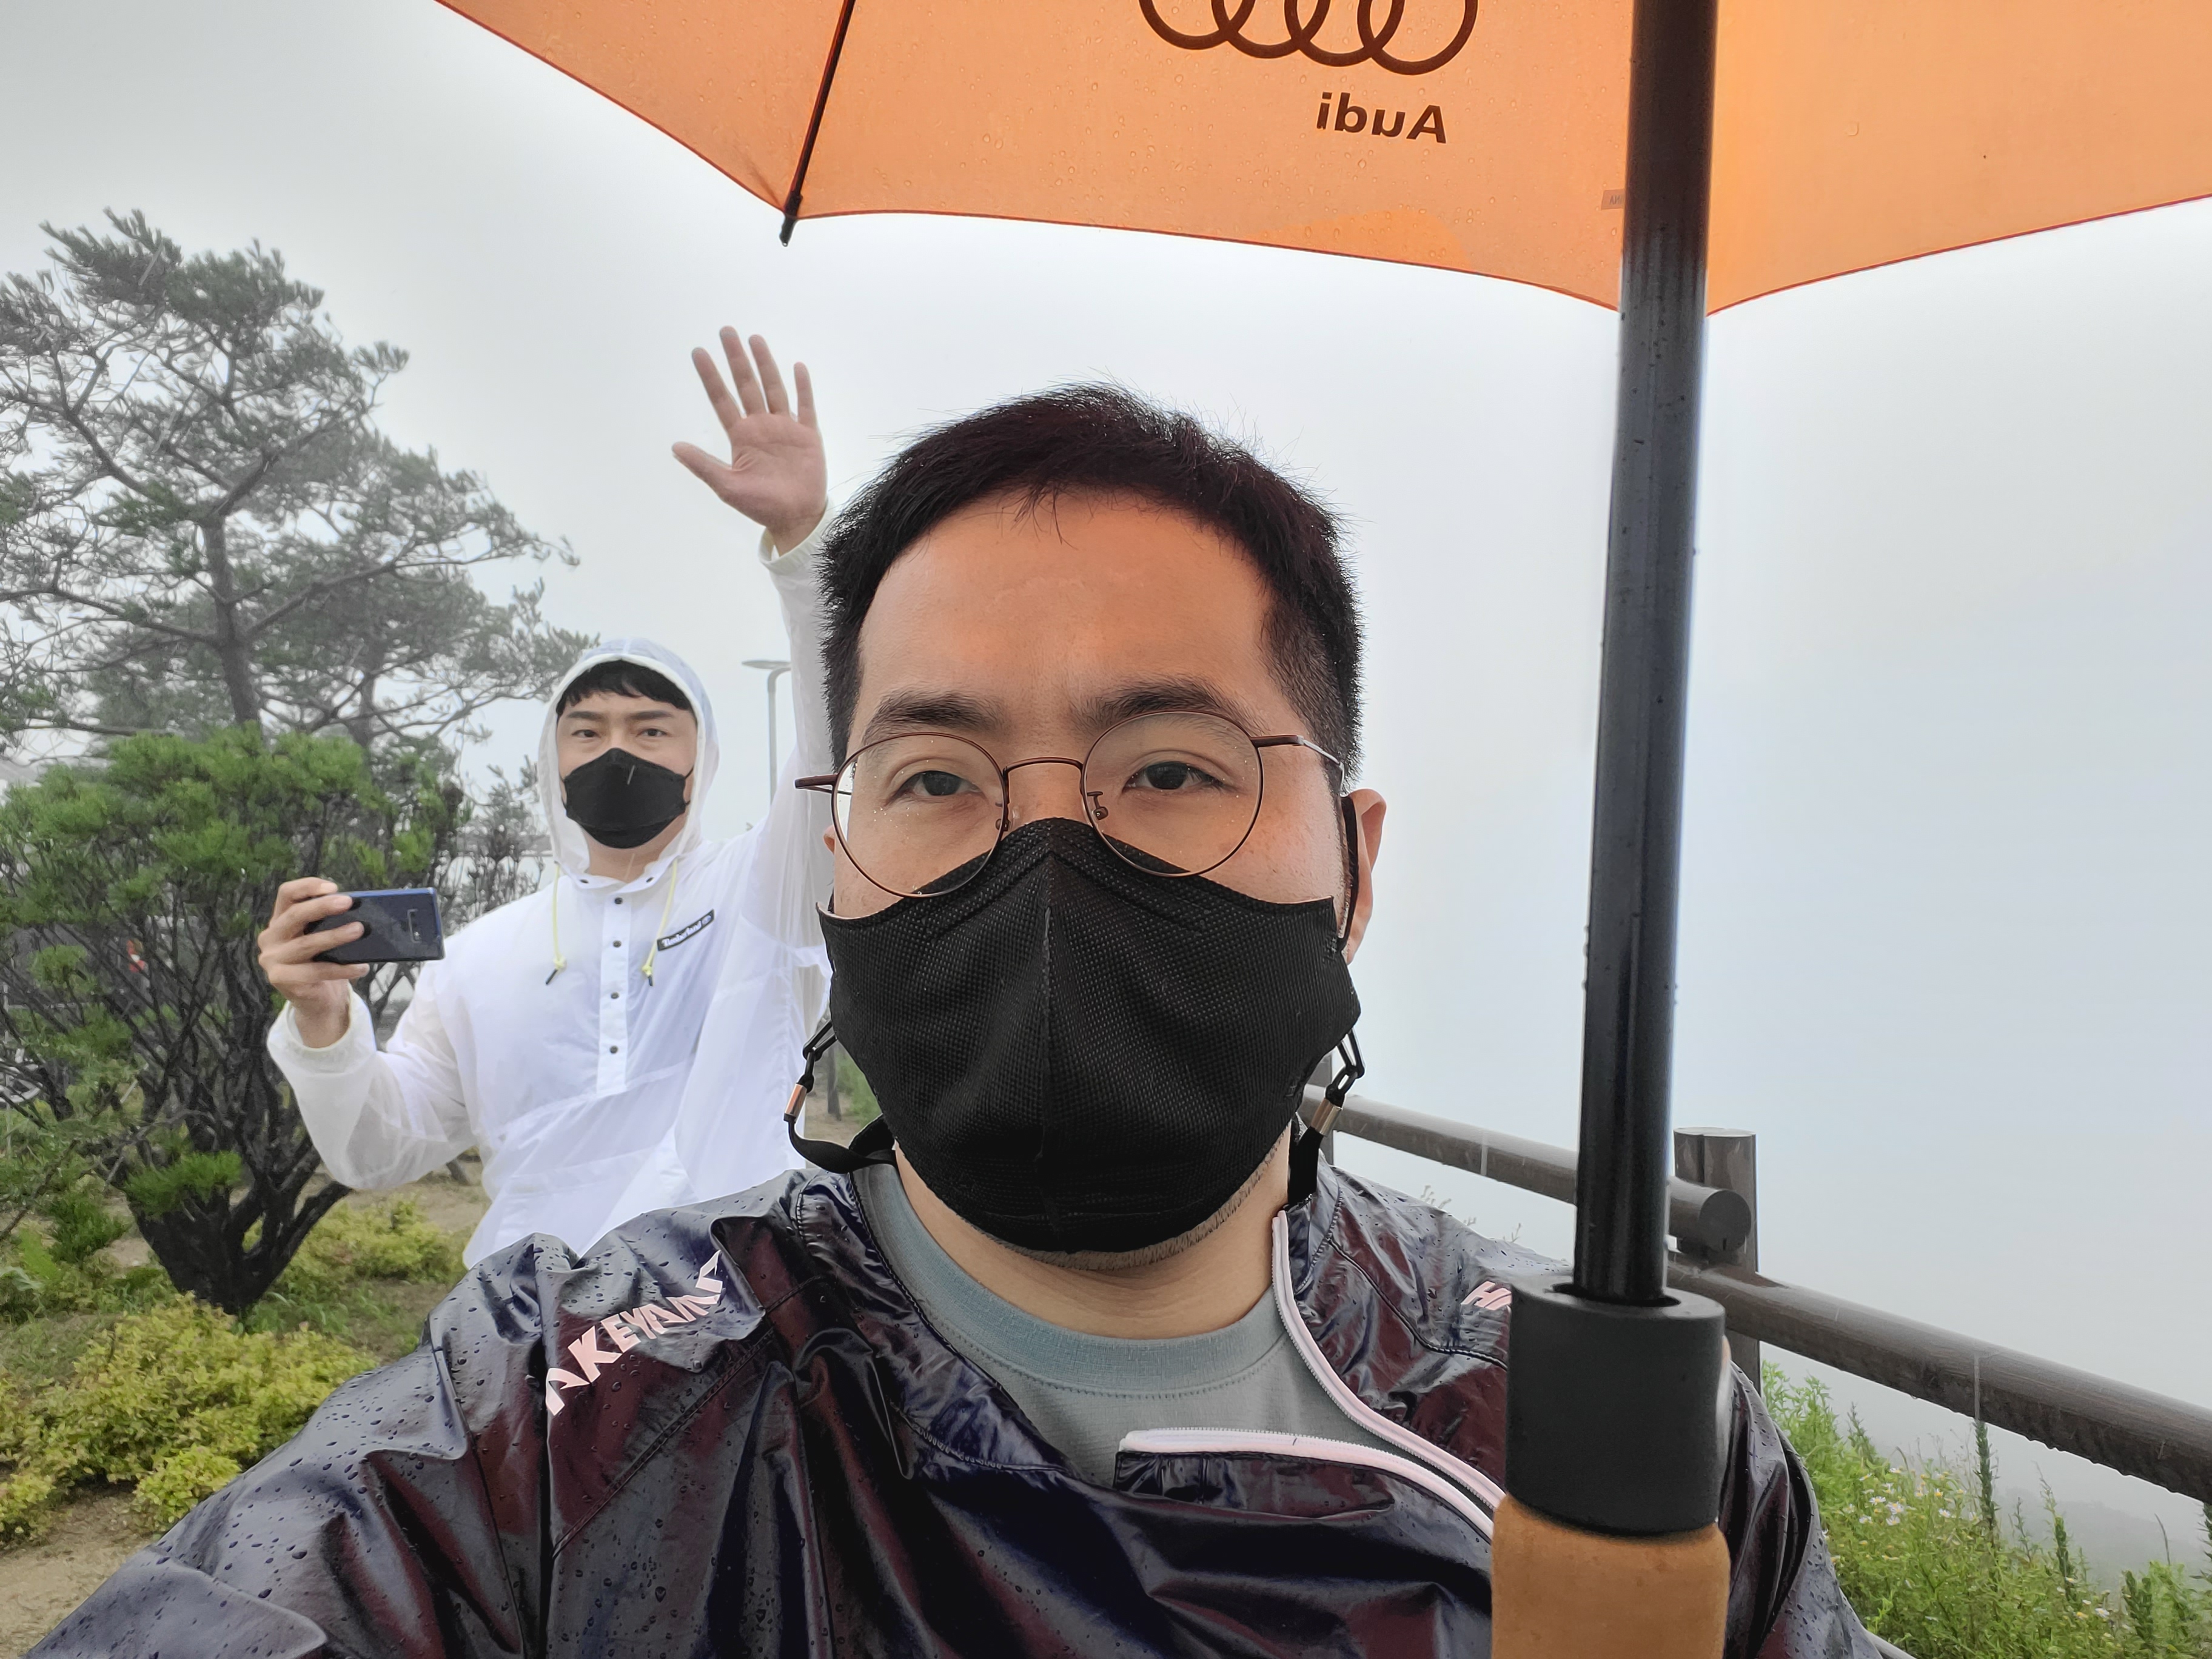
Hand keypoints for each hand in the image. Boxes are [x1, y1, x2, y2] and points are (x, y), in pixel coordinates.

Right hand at [258, 878, 363, 1049]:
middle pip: (294, 915)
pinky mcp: (280, 979)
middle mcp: (270, 937)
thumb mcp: (322, 938)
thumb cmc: (322, 961)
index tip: (333, 887)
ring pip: (306, 944)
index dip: (307, 886)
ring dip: (335, 936)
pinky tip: (361, 967)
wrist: (315, 999)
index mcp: (279, 920)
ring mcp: (272, 959)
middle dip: (322, 907)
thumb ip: (329, 923)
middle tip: (348, 902)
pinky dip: (342, 969)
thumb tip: (359, 908)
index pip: (286, 894)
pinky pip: (315, 971)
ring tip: (359, 930)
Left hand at [672, 330, 827, 551]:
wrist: (796, 518)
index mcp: (741, 436)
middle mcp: (761, 426)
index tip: (698, 352)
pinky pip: (805, 406)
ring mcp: (785, 428)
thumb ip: (704, 465)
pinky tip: (796, 367)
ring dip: (765, 364)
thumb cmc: (761, 506)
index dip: (710, 376)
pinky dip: (802, 387)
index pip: (722, 399)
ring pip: (773, 388)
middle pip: (747, 385)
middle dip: (736, 359)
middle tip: (726, 331)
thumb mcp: (727, 487)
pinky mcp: (808, 435)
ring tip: (755, 339)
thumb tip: (675, 447)